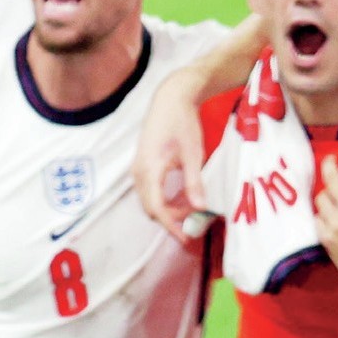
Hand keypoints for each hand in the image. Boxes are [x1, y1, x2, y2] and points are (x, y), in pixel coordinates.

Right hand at [134, 71, 210, 241]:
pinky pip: (149, 190)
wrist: (170, 100)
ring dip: (168, 209)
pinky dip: (164, 198)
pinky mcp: (141, 165)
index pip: (157, 208)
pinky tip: (182, 195)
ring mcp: (137, 169)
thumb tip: (200, 209)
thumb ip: (194, 183)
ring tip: (191, 209)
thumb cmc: (183, 124)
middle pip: (150, 207)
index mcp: (150, 170)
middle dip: (170, 219)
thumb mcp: (194, 154)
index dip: (171, 226)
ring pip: (149, 199)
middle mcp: (138, 172)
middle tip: (195, 222)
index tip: (186, 238)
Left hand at [315, 158, 337, 269]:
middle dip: (330, 168)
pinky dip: (324, 214)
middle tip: (330, 161)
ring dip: (329, 196)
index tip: (337, 157)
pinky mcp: (325, 237)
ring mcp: (335, 225)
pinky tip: (332, 217)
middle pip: (332, 183)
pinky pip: (317, 216)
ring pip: (322, 199)